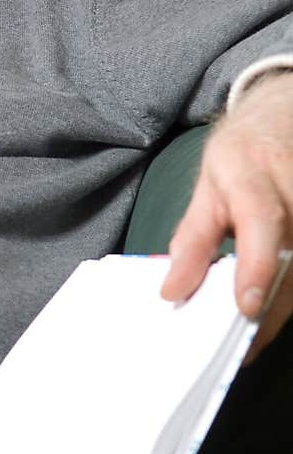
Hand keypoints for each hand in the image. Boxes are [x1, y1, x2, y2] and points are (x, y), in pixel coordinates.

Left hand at [160, 73, 292, 359]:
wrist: (284, 113)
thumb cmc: (243, 155)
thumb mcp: (207, 186)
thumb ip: (191, 239)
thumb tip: (172, 291)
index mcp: (250, 170)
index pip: (260, 218)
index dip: (256, 265)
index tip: (246, 307)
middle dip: (274, 301)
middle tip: (244, 339)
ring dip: (287, 299)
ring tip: (259, 326)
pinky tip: (277, 303)